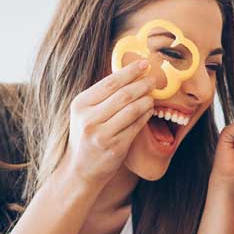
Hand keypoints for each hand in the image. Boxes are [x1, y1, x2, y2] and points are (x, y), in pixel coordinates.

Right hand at [63, 60, 154, 185]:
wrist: (80, 169)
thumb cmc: (87, 136)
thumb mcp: (85, 113)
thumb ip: (103, 95)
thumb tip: (130, 73)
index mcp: (80, 105)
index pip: (110, 82)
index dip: (130, 71)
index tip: (144, 63)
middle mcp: (89, 119)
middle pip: (123, 95)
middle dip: (142, 84)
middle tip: (153, 78)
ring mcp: (102, 134)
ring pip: (132, 110)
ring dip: (146, 100)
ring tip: (152, 95)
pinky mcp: (115, 147)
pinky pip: (136, 126)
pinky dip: (146, 115)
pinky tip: (149, 110)